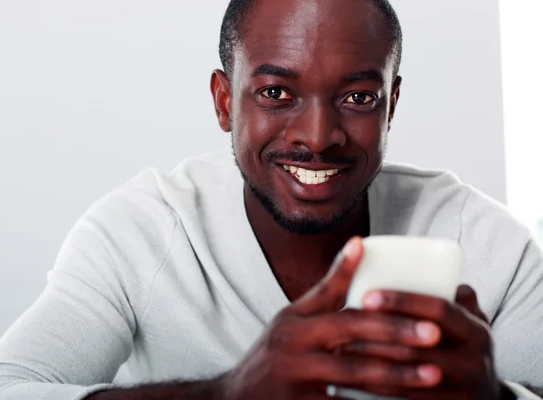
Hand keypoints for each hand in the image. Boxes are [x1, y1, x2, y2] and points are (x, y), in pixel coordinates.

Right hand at [216, 238, 442, 399]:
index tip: (412, 296)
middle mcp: (294, 346)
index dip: (372, 298)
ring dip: (397, 374)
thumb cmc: (275, 352)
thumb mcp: (293, 317)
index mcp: (295, 321)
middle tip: (434, 335)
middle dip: (398, 336)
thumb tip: (361, 243)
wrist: (237, 397)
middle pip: (352, 338)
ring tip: (433, 373)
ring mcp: (297, 379)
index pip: (340, 306)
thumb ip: (327, 288)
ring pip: (355, 375)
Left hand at [342, 286, 508, 399]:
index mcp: (476, 331)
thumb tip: (429, 269)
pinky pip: (404, 399)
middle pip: (416, 344)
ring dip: (368, 361)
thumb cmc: (465, 350)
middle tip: (343, 323)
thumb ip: (453, 297)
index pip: (439, 309)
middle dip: (376, 334)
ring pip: (406, 374)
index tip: (367, 296)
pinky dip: (375, 389)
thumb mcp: (469, 323)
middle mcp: (473, 361)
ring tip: (338, 348)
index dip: (402, 301)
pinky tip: (352, 378)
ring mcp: (461, 390)